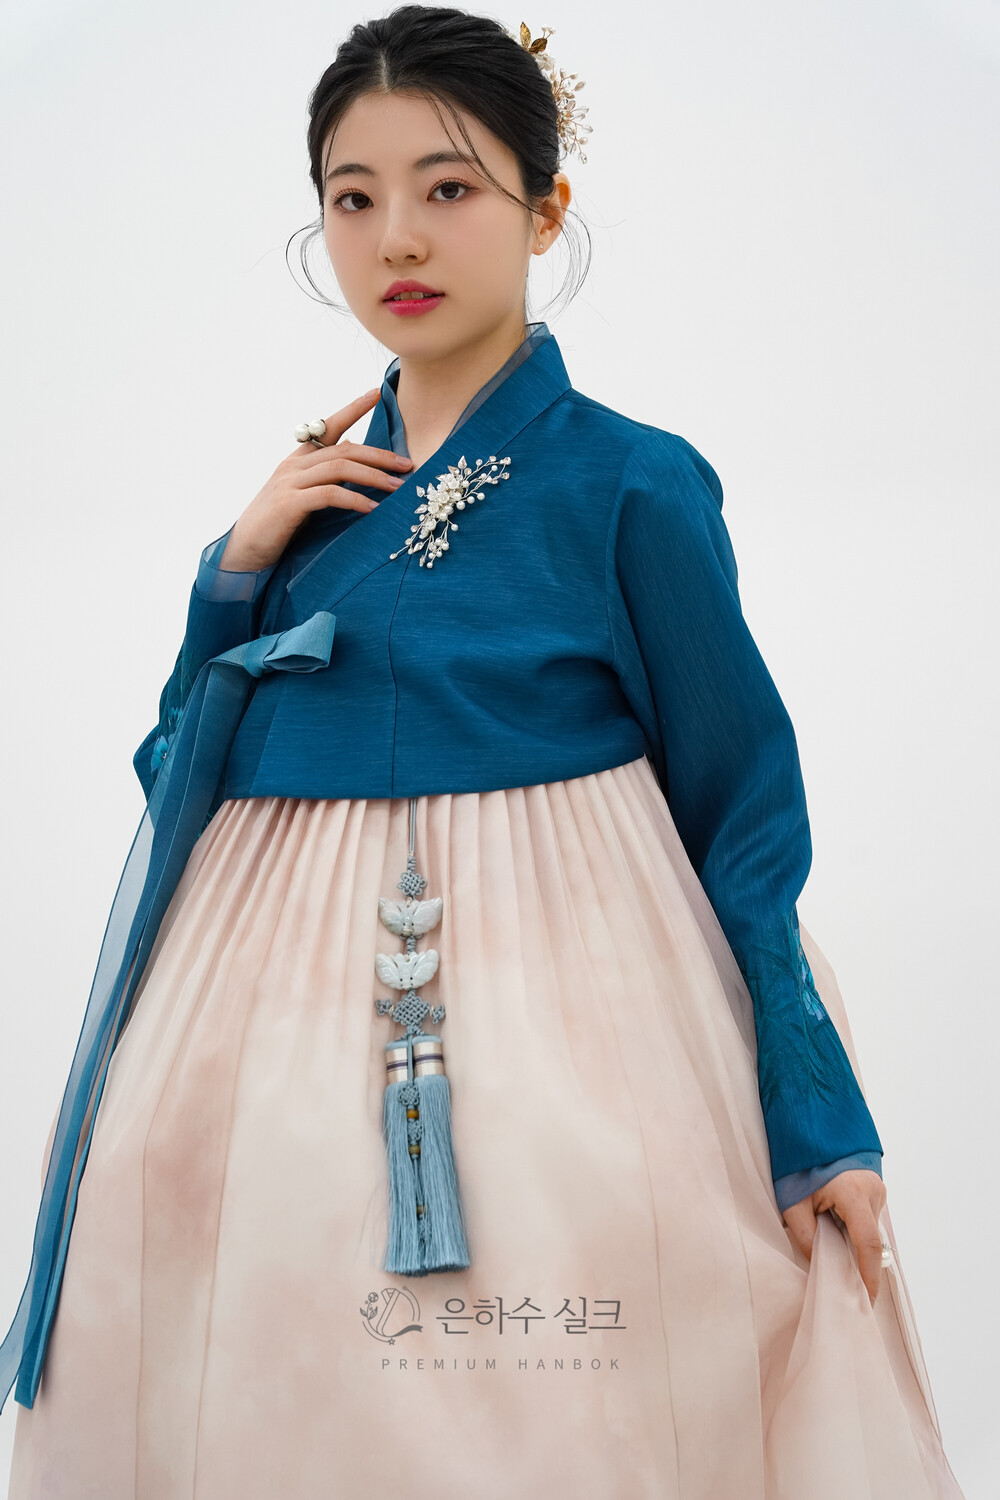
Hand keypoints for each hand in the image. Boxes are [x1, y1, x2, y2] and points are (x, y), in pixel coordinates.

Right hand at [219, 387, 413, 572]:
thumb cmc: (278, 527)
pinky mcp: (290, 503)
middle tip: (407, 464)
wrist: (246, 551)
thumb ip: (324, 480)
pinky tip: (372, 508)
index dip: (353, 408)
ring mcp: (291, 482)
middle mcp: (294, 465)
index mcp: (298, 460)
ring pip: (340, 468)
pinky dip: (354, 499)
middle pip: (344, 449)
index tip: (377, 393)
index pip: (328, 426)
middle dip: (379, 455)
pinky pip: (329, 495)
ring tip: (398, 488)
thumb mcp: (303, 497)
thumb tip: (355, 466)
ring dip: (374, 476)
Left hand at [781, 1168, 887, 1305]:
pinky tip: (837, 1231)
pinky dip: (855, 1229)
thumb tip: (819, 1267)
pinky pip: (868, 1217)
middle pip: (869, 1239)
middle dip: (859, 1263)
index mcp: (854, 1193)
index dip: (868, 1275)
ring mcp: (876, 1187)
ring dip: (855, 1243)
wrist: (809, 1126)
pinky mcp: (874, 1187)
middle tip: (845, 1285)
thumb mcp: (793, 1202)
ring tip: (834, 1253)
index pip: (866, 1244)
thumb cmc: (798, 1163)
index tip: (866, 1300)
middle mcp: (872, 1190)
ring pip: (869, 1228)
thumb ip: (806, 1237)